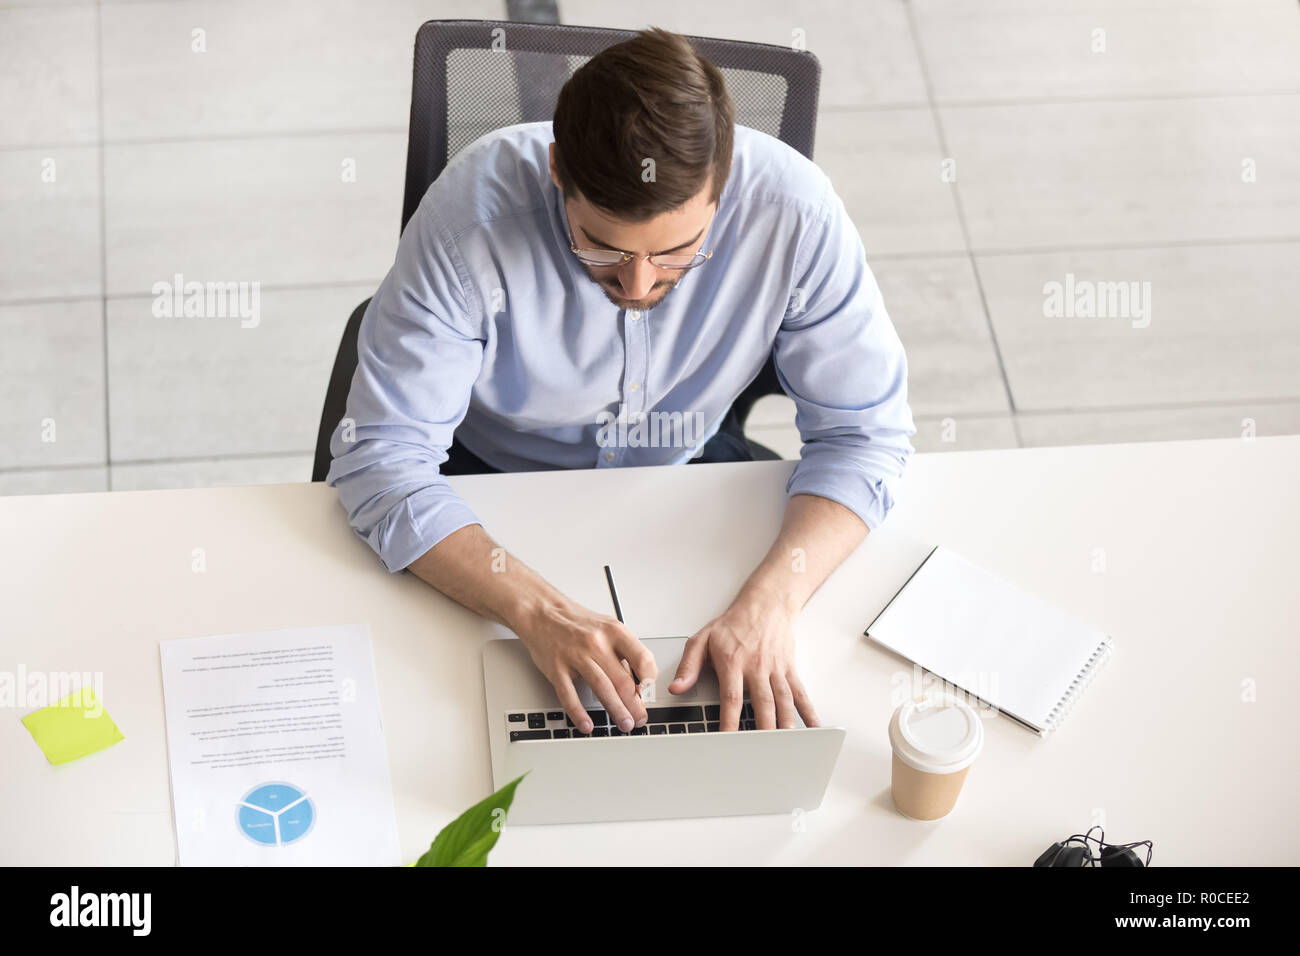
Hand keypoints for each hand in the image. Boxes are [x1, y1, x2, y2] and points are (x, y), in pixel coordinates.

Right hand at [513, 595, 657, 734]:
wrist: (543, 612)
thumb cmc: (577, 622)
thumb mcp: (608, 627)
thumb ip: (624, 652)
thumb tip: (639, 682)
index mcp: (615, 631)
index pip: (643, 659)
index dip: (648, 681)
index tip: (647, 694)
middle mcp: (597, 643)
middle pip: (623, 680)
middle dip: (635, 705)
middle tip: (639, 719)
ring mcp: (576, 656)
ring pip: (602, 689)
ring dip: (616, 710)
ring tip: (624, 724)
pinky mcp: (556, 668)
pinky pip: (569, 695)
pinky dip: (579, 713)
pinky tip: (587, 725)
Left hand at [669, 589, 818, 731]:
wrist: (765, 605)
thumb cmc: (733, 624)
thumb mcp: (703, 639)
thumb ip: (689, 665)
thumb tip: (676, 687)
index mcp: (733, 663)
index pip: (732, 697)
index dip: (730, 720)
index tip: (728, 740)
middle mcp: (757, 667)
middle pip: (762, 703)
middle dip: (763, 729)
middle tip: (763, 751)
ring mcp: (776, 669)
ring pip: (783, 700)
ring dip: (786, 723)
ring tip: (787, 744)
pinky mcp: (789, 669)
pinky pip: (800, 692)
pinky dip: (808, 711)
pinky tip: (812, 727)